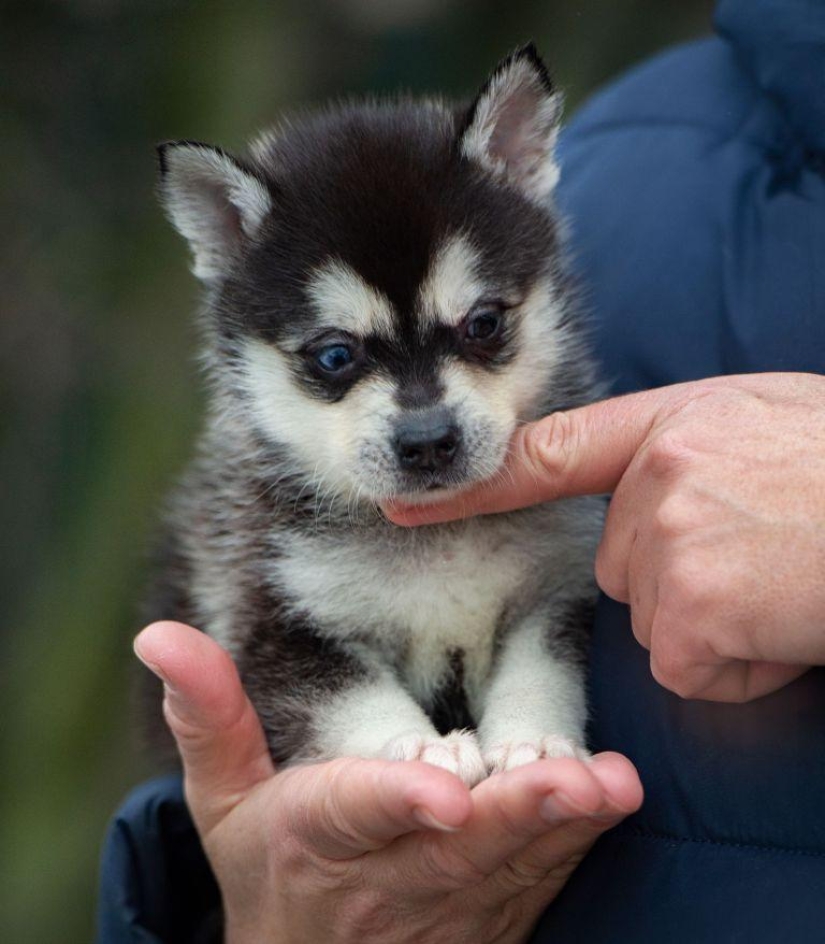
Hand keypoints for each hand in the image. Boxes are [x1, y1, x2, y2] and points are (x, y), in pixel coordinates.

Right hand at [134, 621, 641, 943]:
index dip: (396, 798)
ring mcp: (450, 901)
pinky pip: (539, 875)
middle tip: (567, 780)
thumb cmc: (267, 858)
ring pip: (511, 864)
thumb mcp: (220, 797)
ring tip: (609, 787)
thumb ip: (207, 715)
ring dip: (561, 828)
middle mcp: (389, 875)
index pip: (355, 811)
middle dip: (512, 814)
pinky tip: (611, 800)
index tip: (441, 791)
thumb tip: (159, 634)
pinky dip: (575, 842)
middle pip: (455, 845)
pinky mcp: (494, 907)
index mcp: (317, 835)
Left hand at [386, 373, 824, 702]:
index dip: (468, 485)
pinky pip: (693, 667)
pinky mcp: (697, 617)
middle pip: (618, 566)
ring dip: (715, 623)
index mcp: (670, 425)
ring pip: (658, 621)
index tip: (401, 503)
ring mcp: (671, 546)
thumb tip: (651, 490)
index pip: (544, 456)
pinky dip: (740, 667)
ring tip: (784, 583)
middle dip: (676, 578)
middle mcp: (656, 479)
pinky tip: (790, 625)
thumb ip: (685, 450)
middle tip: (761, 555)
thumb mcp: (763, 421)